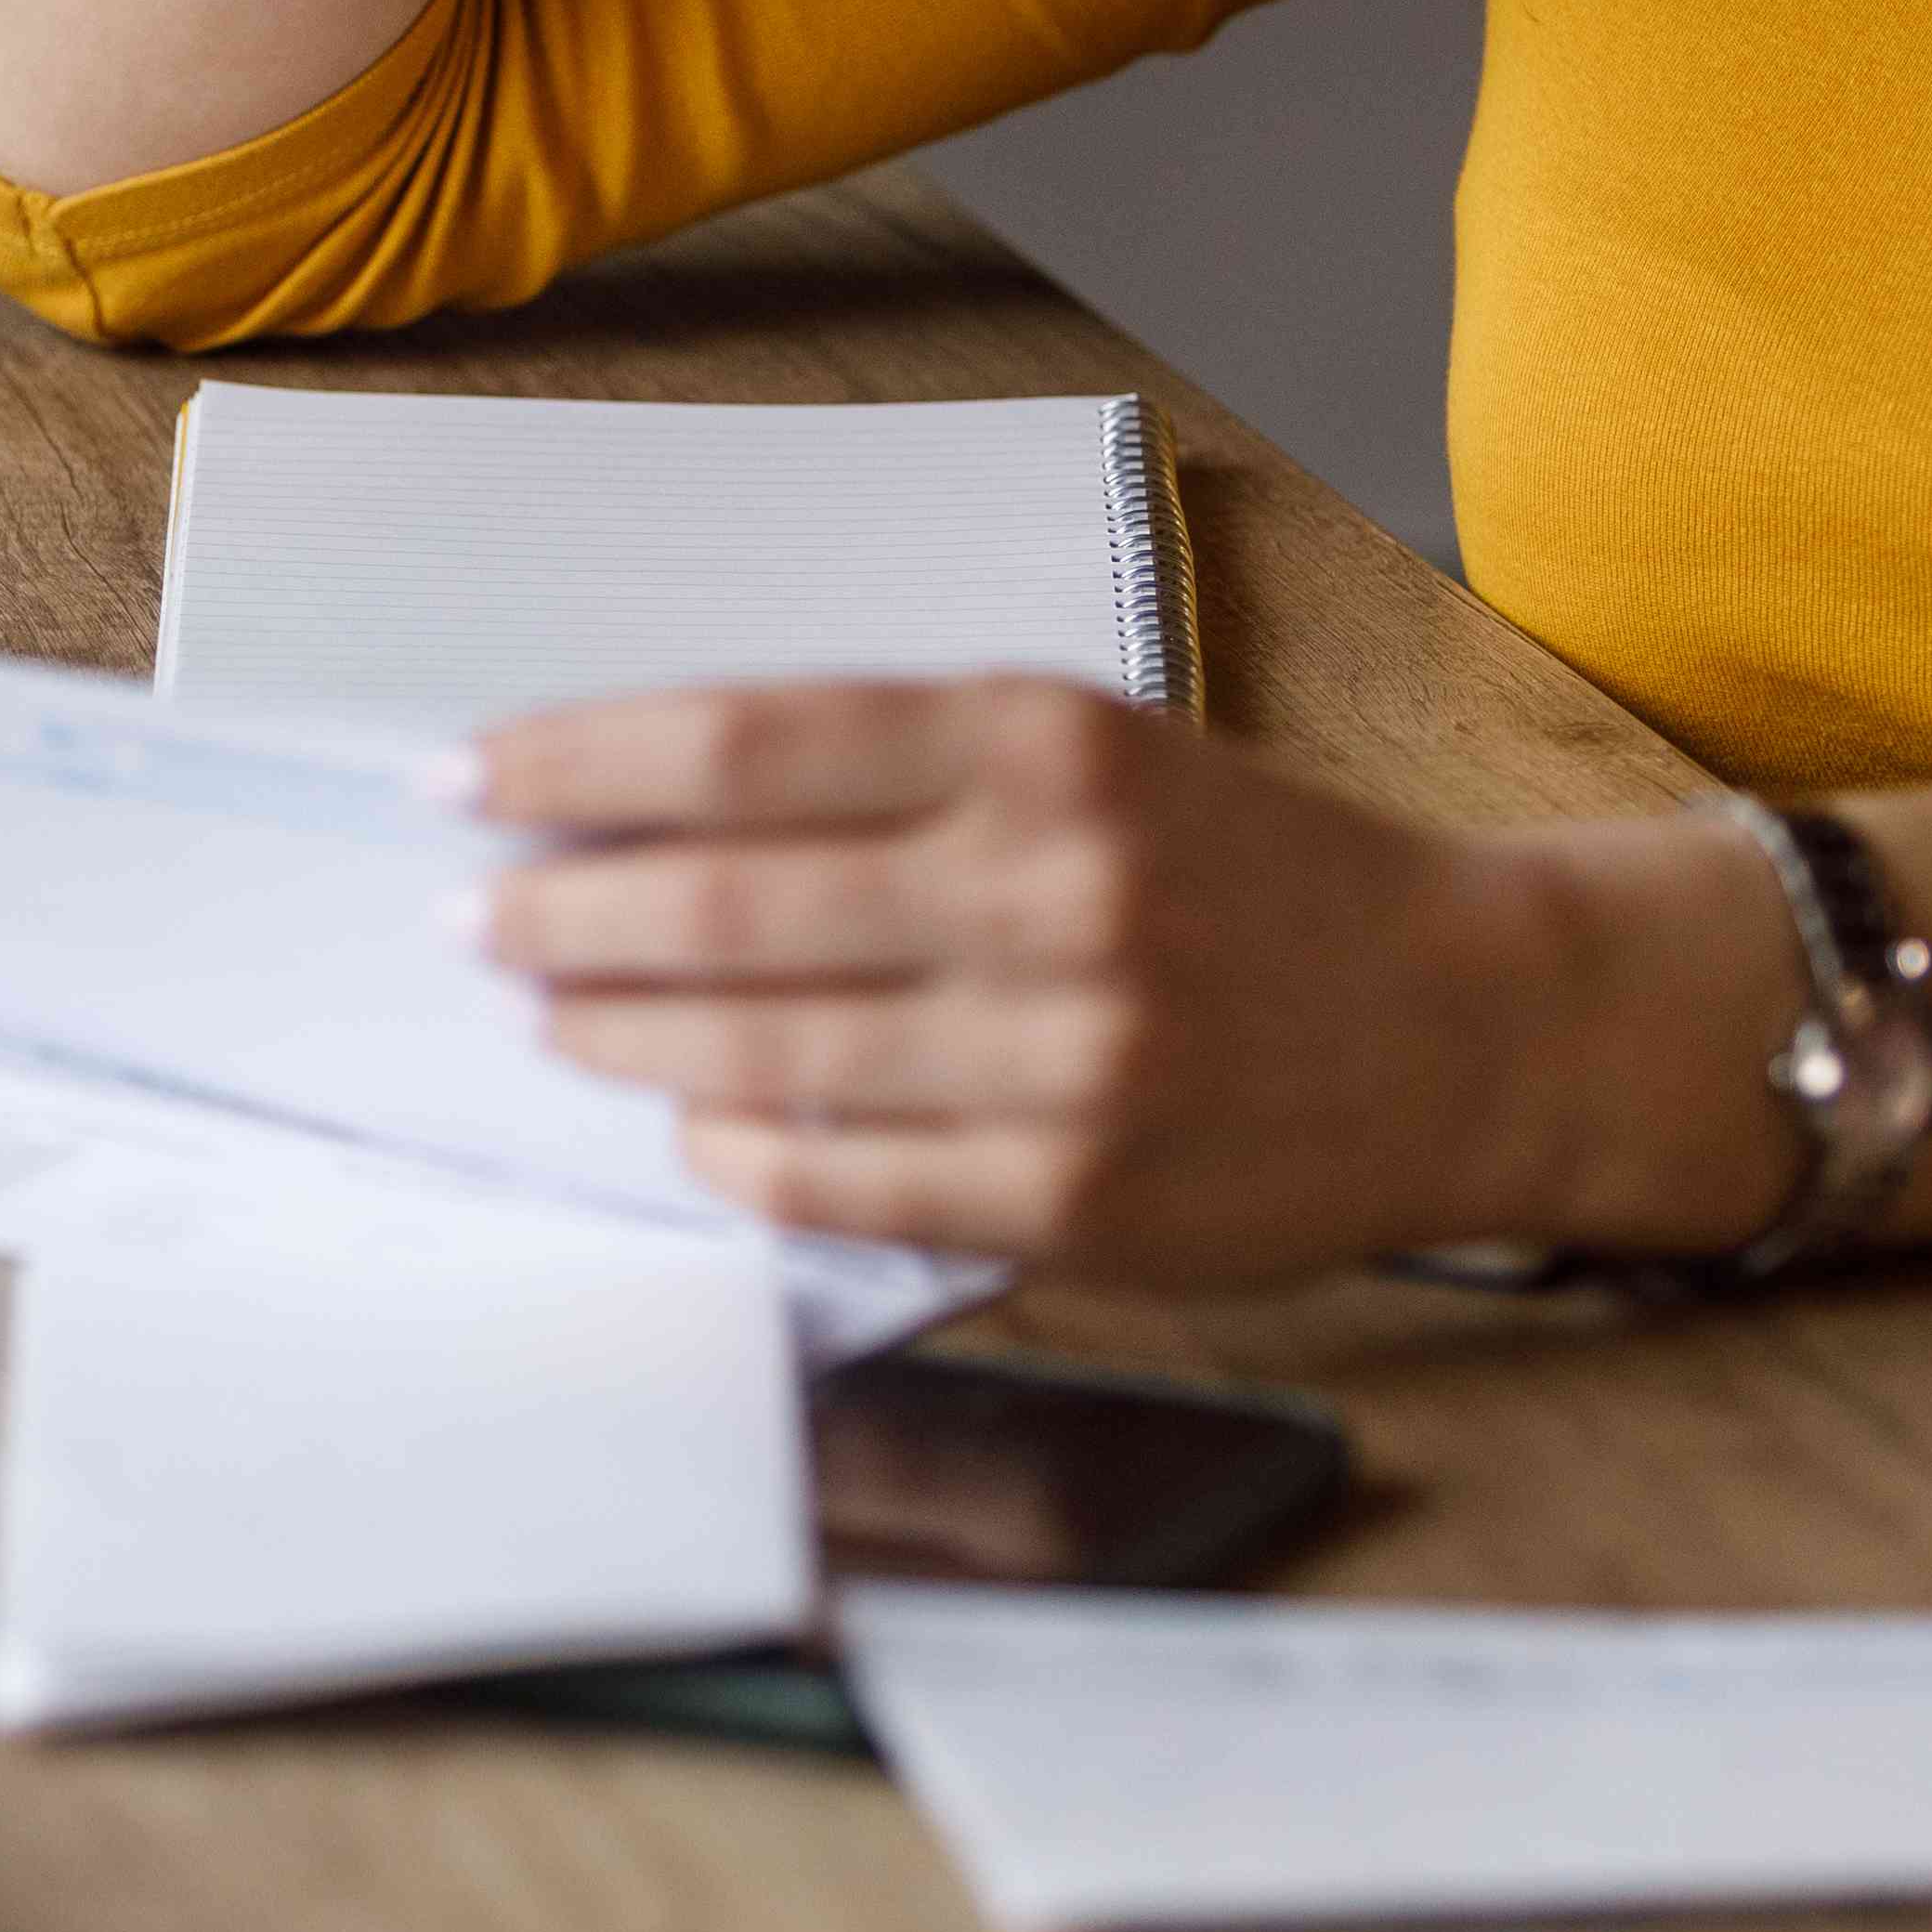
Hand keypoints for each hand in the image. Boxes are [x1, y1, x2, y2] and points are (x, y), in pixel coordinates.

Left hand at [461, 675, 1644, 1283]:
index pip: (744, 740)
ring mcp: (1067, 1051)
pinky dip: (737, 1150)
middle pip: (725, 901)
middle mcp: (1053, 886)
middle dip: (561, 911)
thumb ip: (893, 770)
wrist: (1466, 1022)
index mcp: (1043, 741)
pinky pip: (842, 1180)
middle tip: (477, 917)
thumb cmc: (1248, 873)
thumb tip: (642, 806)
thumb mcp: (1092, 751)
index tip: (465, 780)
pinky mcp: (1077, 1192)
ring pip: (763, 1048)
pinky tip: (687, 1122)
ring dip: (621, 1032)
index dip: (576, 761)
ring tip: (555, 1012)